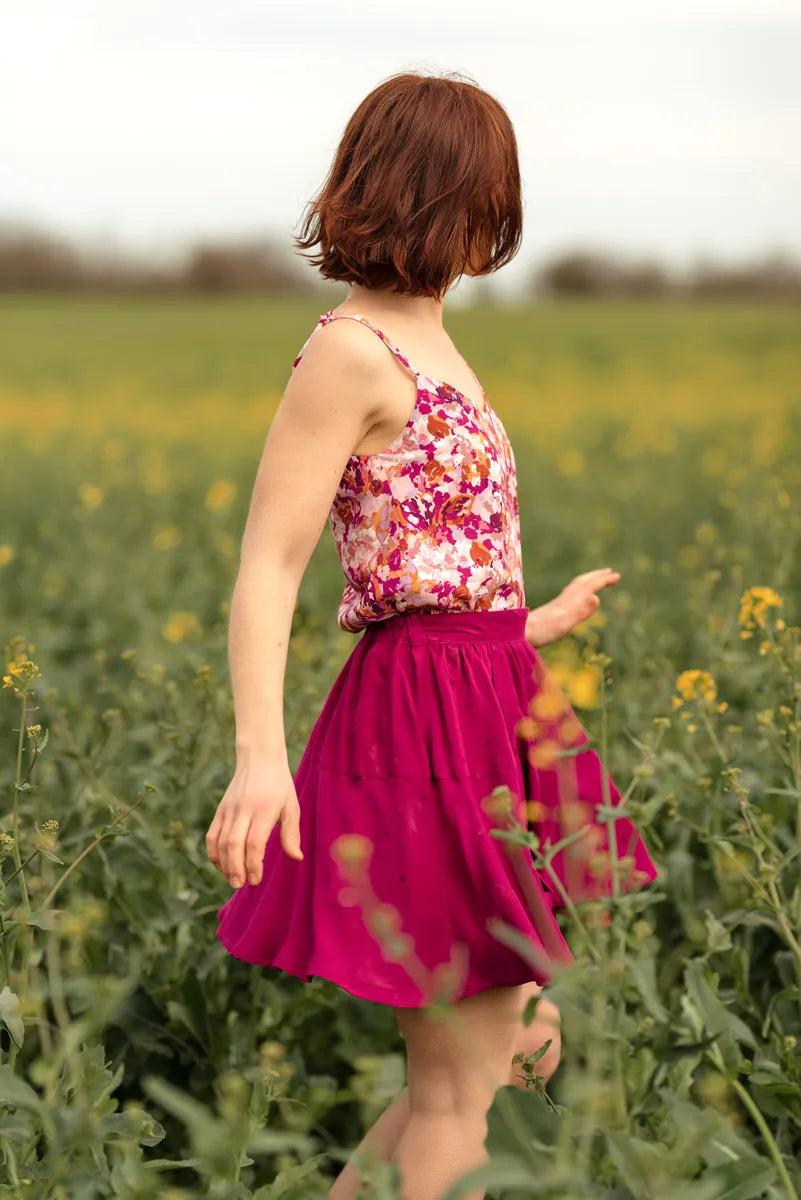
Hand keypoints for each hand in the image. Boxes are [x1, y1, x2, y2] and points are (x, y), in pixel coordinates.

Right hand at [205, 754, 302, 888]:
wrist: (259, 759)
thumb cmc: (279, 786)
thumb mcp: (292, 807)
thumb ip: (291, 834)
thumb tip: (297, 858)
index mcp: (264, 810)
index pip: (254, 842)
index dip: (253, 864)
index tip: (256, 880)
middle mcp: (244, 810)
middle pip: (234, 844)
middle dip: (235, 868)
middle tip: (240, 884)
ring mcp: (229, 809)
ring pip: (221, 841)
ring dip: (224, 864)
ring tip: (232, 879)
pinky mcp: (220, 809)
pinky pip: (212, 834)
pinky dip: (213, 852)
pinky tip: (221, 864)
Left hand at [524, 568, 620, 647]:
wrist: (519, 633)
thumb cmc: (542, 631)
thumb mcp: (565, 623)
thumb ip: (580, 612)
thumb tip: (596, 597)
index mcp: (570, 602)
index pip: (589, 587)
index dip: (603, 581)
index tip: (616, 575)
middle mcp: (564, 600)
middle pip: (582, 583)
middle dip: (597, 576)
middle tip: (610, 572)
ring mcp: (558, 604)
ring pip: (576, 587)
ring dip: (588, 581)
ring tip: (597, 580)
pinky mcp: (553, 610)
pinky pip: (570, 594)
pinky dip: (579, 590)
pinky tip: (578, 596)